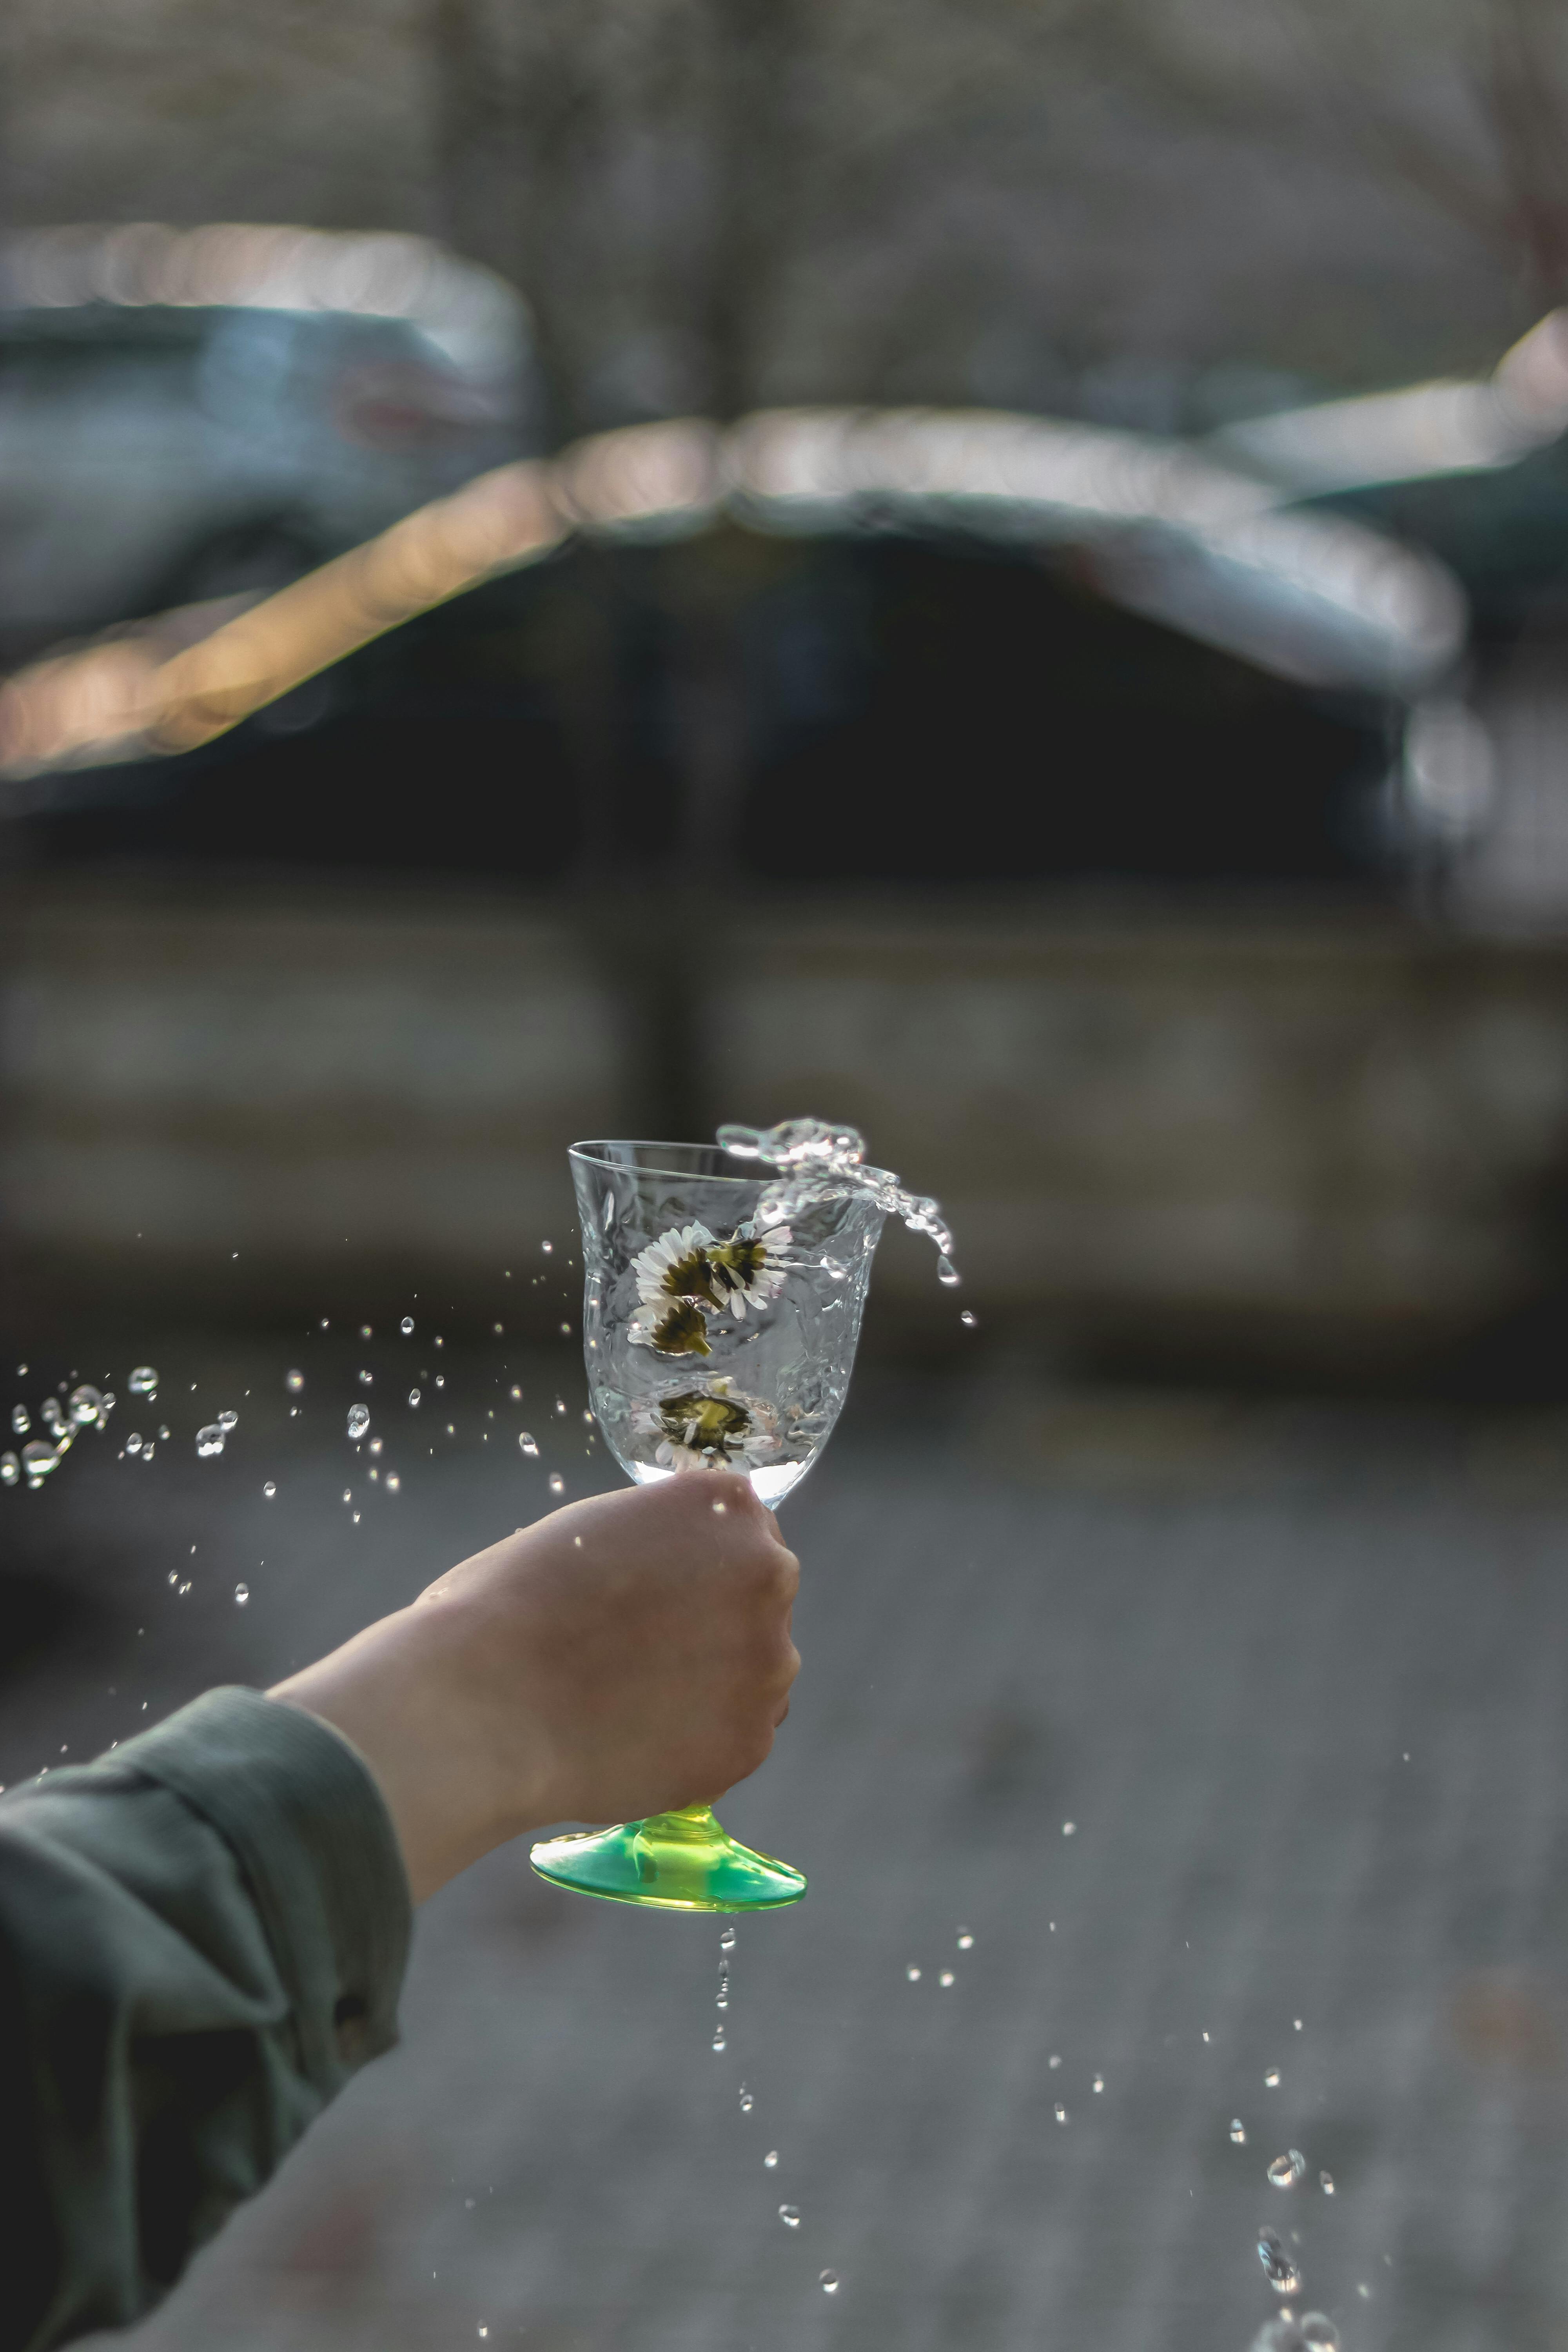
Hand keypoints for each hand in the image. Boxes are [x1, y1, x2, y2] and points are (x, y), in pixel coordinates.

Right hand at [270, 1474, 799, 1901]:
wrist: (485, 1703)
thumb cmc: (513, 1604)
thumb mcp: (596, 1528)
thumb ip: (662, 1539)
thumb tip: (685, 1569)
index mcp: (727, 1507)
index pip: (743, 1530)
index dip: (696, 1565)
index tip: (657, 1591)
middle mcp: (768, 1574)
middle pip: (761, 1598)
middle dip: (714, 1621)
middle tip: (639, 1650)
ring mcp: (768, 1661)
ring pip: (756, 1671)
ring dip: (710, 1683)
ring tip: (627, 1699)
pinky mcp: (750, 1739)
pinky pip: (736, 1736)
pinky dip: (696, 1741)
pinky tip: (635, 1739)